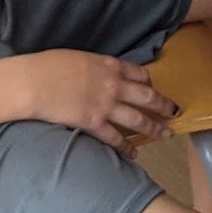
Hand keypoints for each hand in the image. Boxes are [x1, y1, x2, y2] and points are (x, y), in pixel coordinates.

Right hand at [19, 50, 177, 149]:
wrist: (34, 82)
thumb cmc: (50, 65)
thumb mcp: (80, 58)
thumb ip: (96, 67)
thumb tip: (98, 73)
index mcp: (110, 65)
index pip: (140, 74)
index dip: (149, 83)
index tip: (154, 89)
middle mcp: (114, 85)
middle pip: (147, 97)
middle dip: (164, 106)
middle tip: (176, 112)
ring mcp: (105, 105)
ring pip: (138, 119)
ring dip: (154, 128)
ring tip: (166, 135)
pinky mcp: (93, 123)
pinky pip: (114, 138)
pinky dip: (126, 147)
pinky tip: (134, 154)